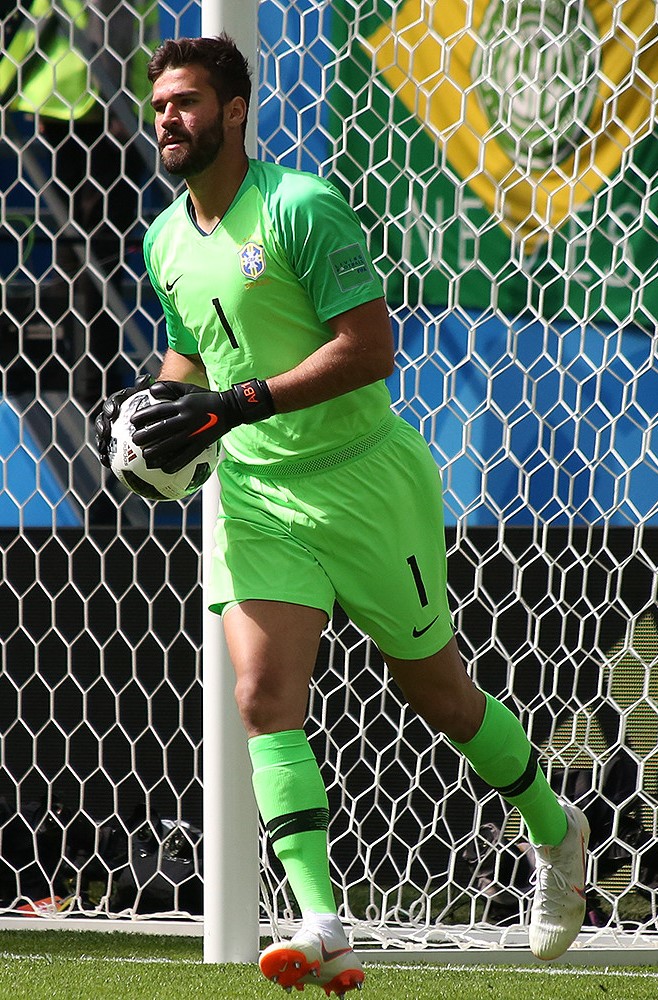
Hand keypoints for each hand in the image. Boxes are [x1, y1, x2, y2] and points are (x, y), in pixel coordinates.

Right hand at [94, 374, 153, 467]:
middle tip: (105, 432)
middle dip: (101, 426)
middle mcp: (112, 417)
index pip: (113, 403)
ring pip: (103, 436)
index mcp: (120, 403)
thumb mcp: (153, 395)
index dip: (111, 407)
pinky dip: (106, 457)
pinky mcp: (113, 444)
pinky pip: (108, 451)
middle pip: (103, 420)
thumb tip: (146, 378)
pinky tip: (108, 465)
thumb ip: (147, 388)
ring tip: (103, 450)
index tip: (114, 412)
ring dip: (101, 443)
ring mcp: (112, 431)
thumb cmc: (154, 405)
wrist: (154, 415)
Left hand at [131, 379, 274, 473]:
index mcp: (182, 405)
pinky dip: (175, 463)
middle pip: (162, 429)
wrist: (229, 409)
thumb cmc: (206, 398)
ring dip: (157, 451)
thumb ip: (170, 388)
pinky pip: (186, 456)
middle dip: (147, 435)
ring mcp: (194, 433)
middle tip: (135, 440)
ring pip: (172, 444)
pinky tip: (165, 468)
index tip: (133, 421)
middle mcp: (186, 419)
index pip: (159, 411)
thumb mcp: (188, 389)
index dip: (144, 416)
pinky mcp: (201, 443)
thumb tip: (152, 390)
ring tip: (146, 456)